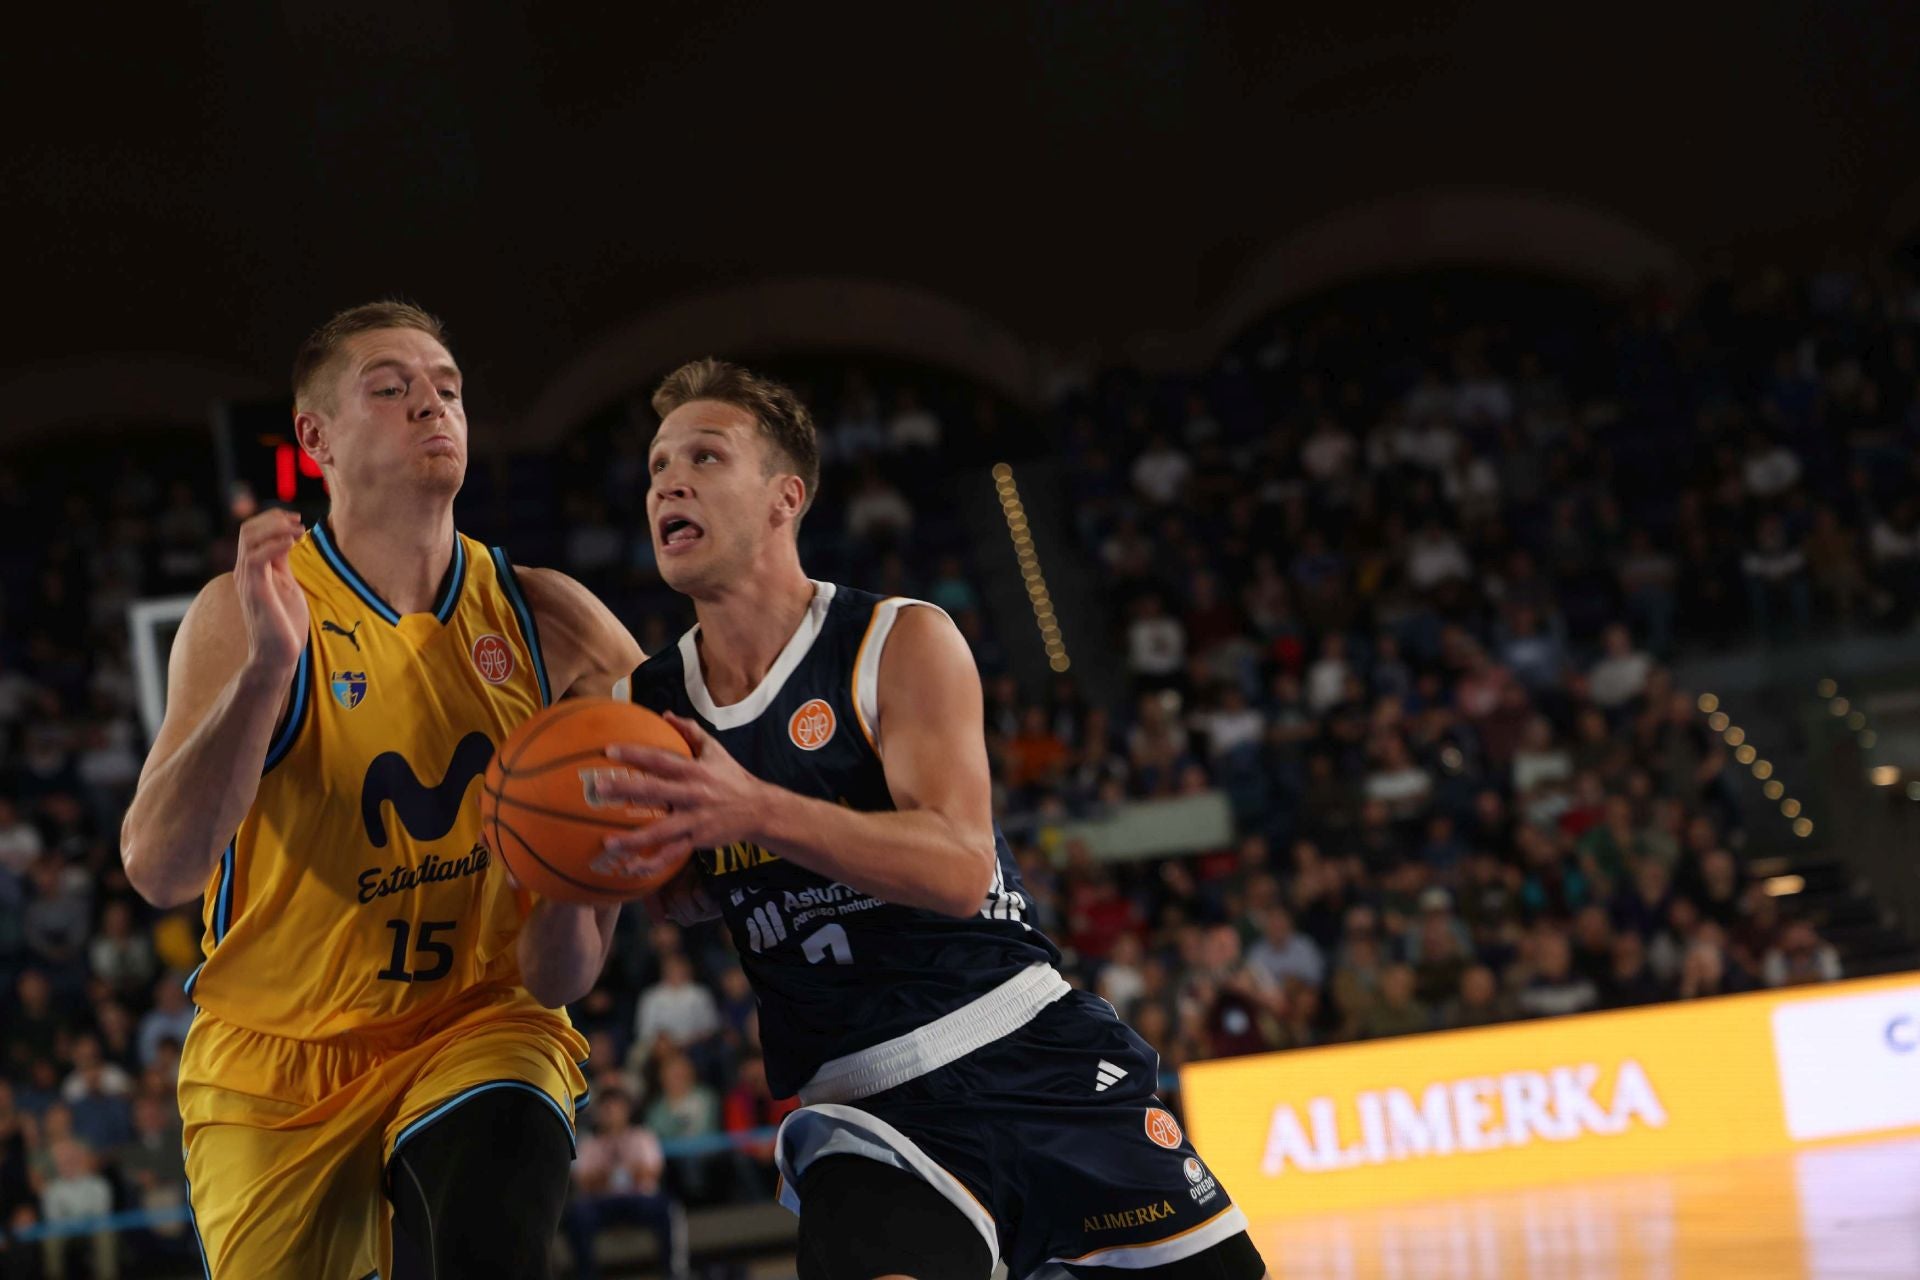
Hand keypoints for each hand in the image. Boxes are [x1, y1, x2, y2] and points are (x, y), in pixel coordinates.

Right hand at [235, 509, 307, 672]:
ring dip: (276, 528)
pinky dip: (274, 544)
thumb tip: (287, 539)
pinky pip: (256, 558)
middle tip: (299, 521)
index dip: (273, 519)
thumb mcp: (287, 584)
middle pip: (247, 529)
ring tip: (299, 530)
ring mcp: (247, 581)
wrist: (278, 654)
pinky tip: (292, 543)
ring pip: (249, 539)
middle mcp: (244, 571)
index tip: (297, 519)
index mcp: (252, 568)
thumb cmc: (285, 622)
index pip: (252, 531)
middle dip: (273, 518)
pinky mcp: (255, 591)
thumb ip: (282, 564)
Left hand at [597, 712, 771, 871]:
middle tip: (599, 789)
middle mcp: (692, 794)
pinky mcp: (696, 840)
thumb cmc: (731, 777)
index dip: (635, 754)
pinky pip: (671, 855)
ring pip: (660, 831)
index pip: (660, 759)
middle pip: (654, 791)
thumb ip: (691, 731)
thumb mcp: (715, 750)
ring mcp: (694, 820)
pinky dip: (651, 864)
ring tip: (607, 843)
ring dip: (633, 839)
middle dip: (624, 789)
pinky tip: (629, 869)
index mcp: (693, 770)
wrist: (758, 809)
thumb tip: (666, 715)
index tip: (609, 750)